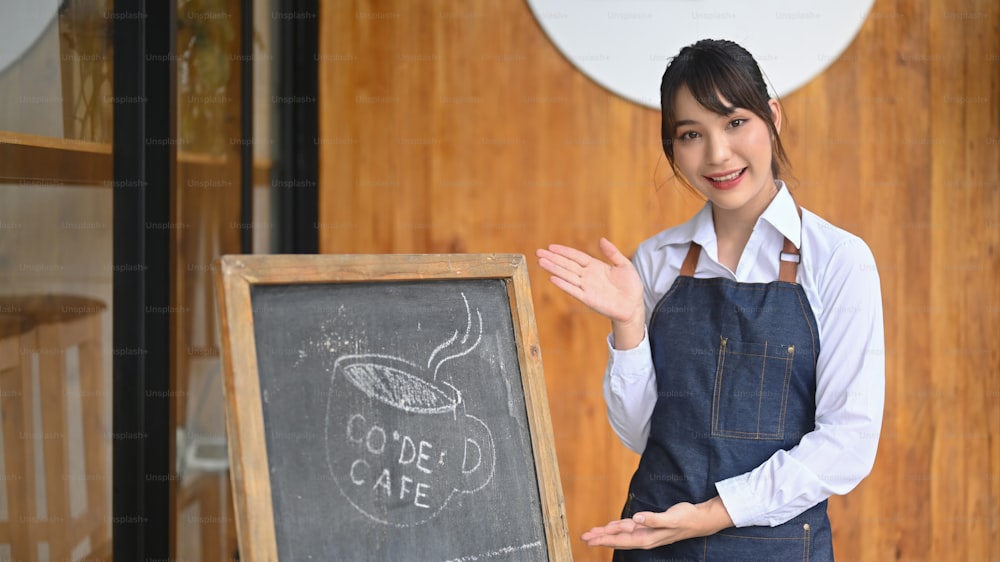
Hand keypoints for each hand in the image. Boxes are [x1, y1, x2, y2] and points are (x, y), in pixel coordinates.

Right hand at [536, 238, 643, 328]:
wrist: (634, 307)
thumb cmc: (631, 287)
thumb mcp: (624, 265)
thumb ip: (612, 253)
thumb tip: (602, 239)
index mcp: (595, 266)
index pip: (576, 256)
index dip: (564, 251)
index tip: (551, 247)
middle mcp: (588, 276)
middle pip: (567, 265)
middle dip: (553, 258)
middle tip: (538, 252)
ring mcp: (587, 287)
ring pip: (567, 275)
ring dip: (553, 269)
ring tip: (541, 262)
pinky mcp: (588, 299)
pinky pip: (573, 290)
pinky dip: (563, 285)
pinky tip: (553, 278)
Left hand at [581, 498, 733, 549]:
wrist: (699, 520)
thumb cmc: (687, 518)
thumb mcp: (671, 518)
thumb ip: (653, 519)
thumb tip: (636, 519)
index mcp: (648, 537)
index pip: (621, 539)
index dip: (604, 539)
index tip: (590, 538)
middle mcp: (645, 537)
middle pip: (618, 539)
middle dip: (600, 538)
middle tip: (584, 537)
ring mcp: (646, 533)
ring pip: (622, 534)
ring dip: (606, 533)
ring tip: (592, 533)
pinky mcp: (649, 527)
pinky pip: (629, 529)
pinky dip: (618, 527)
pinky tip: (610, 527)